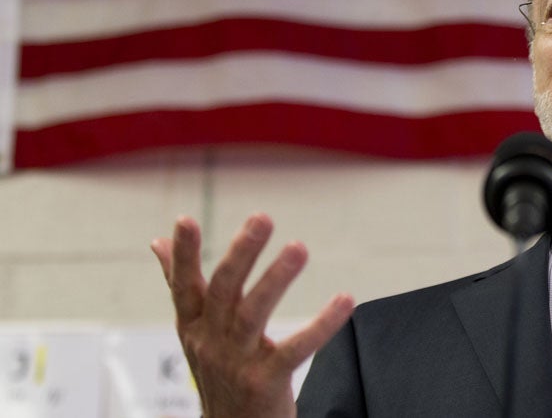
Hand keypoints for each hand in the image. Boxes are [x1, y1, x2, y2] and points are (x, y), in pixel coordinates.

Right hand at [151, 214, 353, 417]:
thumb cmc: (219, 374)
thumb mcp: (195, 331)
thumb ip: (182, 287)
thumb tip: (156, 242)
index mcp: (193, 326)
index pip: (183, 286)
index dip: (183, 255)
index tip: (185, 220)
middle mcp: (210, 342)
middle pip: (223, 291)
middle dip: (241, 253)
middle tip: (262, 218)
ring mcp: (236, 363)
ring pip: (252, 314)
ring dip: (276, 278)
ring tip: (299, 247)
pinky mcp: (264, 382)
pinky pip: (296, 349)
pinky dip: (322, 324)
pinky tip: (345, 300)